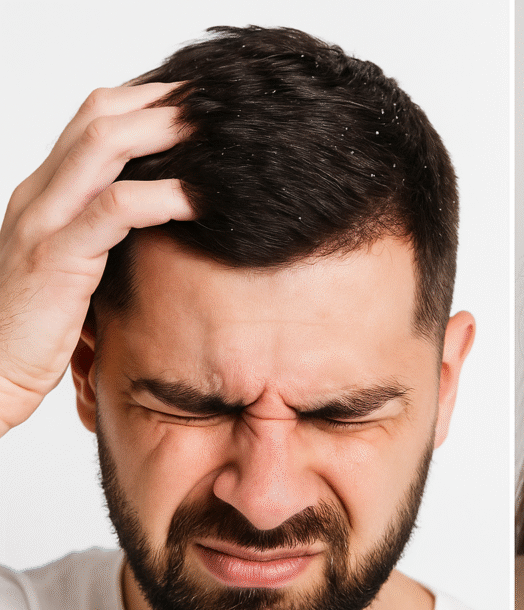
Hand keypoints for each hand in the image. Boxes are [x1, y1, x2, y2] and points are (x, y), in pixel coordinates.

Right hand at [0, 83, 193, 435]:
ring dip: (164, 130)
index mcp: (45, 192)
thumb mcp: (79, 264)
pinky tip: (198, 198)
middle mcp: (40, 195)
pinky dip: (162, 195)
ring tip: (213, 132)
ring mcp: (44, 221)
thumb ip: (109, 232)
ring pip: (102, 145)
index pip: (92, 119)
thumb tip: (169, 214)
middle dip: (161, 102)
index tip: (197, 104)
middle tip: (215, 104)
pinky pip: (113, 208)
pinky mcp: (57, 258)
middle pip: (98, 115)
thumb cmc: (42, 327)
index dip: (147, 101)